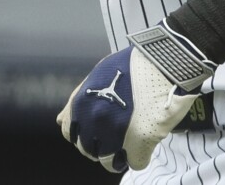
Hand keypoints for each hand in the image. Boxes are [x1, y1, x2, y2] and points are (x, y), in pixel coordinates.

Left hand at [57, 47, 200, 173]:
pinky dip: (140, 156)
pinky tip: (144, 145)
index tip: (93, 132)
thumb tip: (61, 120)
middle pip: (88, 150)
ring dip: (117, 155)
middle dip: (99, 146)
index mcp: (81, 104)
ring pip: (109, 162)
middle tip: (113, 138)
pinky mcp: (140, 143)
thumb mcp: (98, 76)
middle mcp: (94, 122)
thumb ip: (80, 101)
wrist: (163, 63)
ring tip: (128, 146)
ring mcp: (116, 134)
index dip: (82, 134)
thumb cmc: (132, 66)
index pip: (69, 132)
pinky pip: (136, 162)